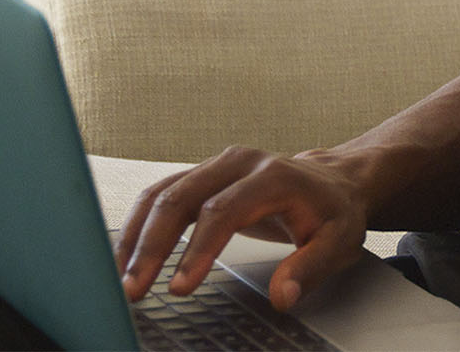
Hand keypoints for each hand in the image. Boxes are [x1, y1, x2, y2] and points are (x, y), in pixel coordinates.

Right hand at [115, 144, 370, 310]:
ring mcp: (216, 166)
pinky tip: (126, 256)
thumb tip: (282, 296)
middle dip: (153, 246)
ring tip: (120, 278)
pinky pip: (160, 195)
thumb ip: (310, 268)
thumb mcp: (339, 241)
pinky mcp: (202, 176)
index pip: (222, 211)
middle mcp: (238, 163)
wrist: (334, 181)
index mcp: (272, 176)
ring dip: (136, 236)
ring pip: (162, 194)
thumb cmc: (334, 212)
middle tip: (135, 289)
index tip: (179, 287)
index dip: (196, 251)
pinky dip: (139, 225)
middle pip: (181, 198)